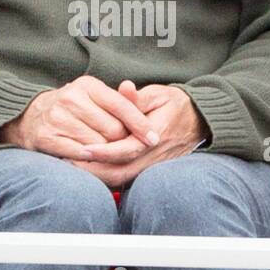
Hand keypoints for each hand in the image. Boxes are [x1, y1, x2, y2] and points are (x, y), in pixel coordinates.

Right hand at [0, 74, 160, 161]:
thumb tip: (146, 113)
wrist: (31, 117)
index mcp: (88, 86)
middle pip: (112, 130)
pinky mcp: (47, 136)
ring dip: (107, 155)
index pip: (121, 105)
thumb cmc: (74, 109)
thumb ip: (121, 103)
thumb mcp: (95, 98)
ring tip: (109, 155)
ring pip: (98, 145)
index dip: (140, 124)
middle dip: (123, 142)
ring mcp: (58, 118)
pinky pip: (79, 155)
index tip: (154, 138)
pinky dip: (89, 161)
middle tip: (127, 149)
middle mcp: (72, 99)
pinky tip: (93, 160)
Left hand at [70, 79, 205, 188]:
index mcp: (157, 136)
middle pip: (121, 173)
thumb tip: (124, 88)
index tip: (83, 149)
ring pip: (122, 180)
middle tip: (70, 163)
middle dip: (95, 171)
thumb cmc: (175, 104)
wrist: (198, 121)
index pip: (127, 150)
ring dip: (98, 177)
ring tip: (75, 166)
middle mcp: (155, 157)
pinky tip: (89, 169)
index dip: (104, 152)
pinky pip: (126, 179)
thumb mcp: (158, 95)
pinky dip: (107, 177)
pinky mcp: (150, 171)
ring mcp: (153, 167)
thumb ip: (138, 97)